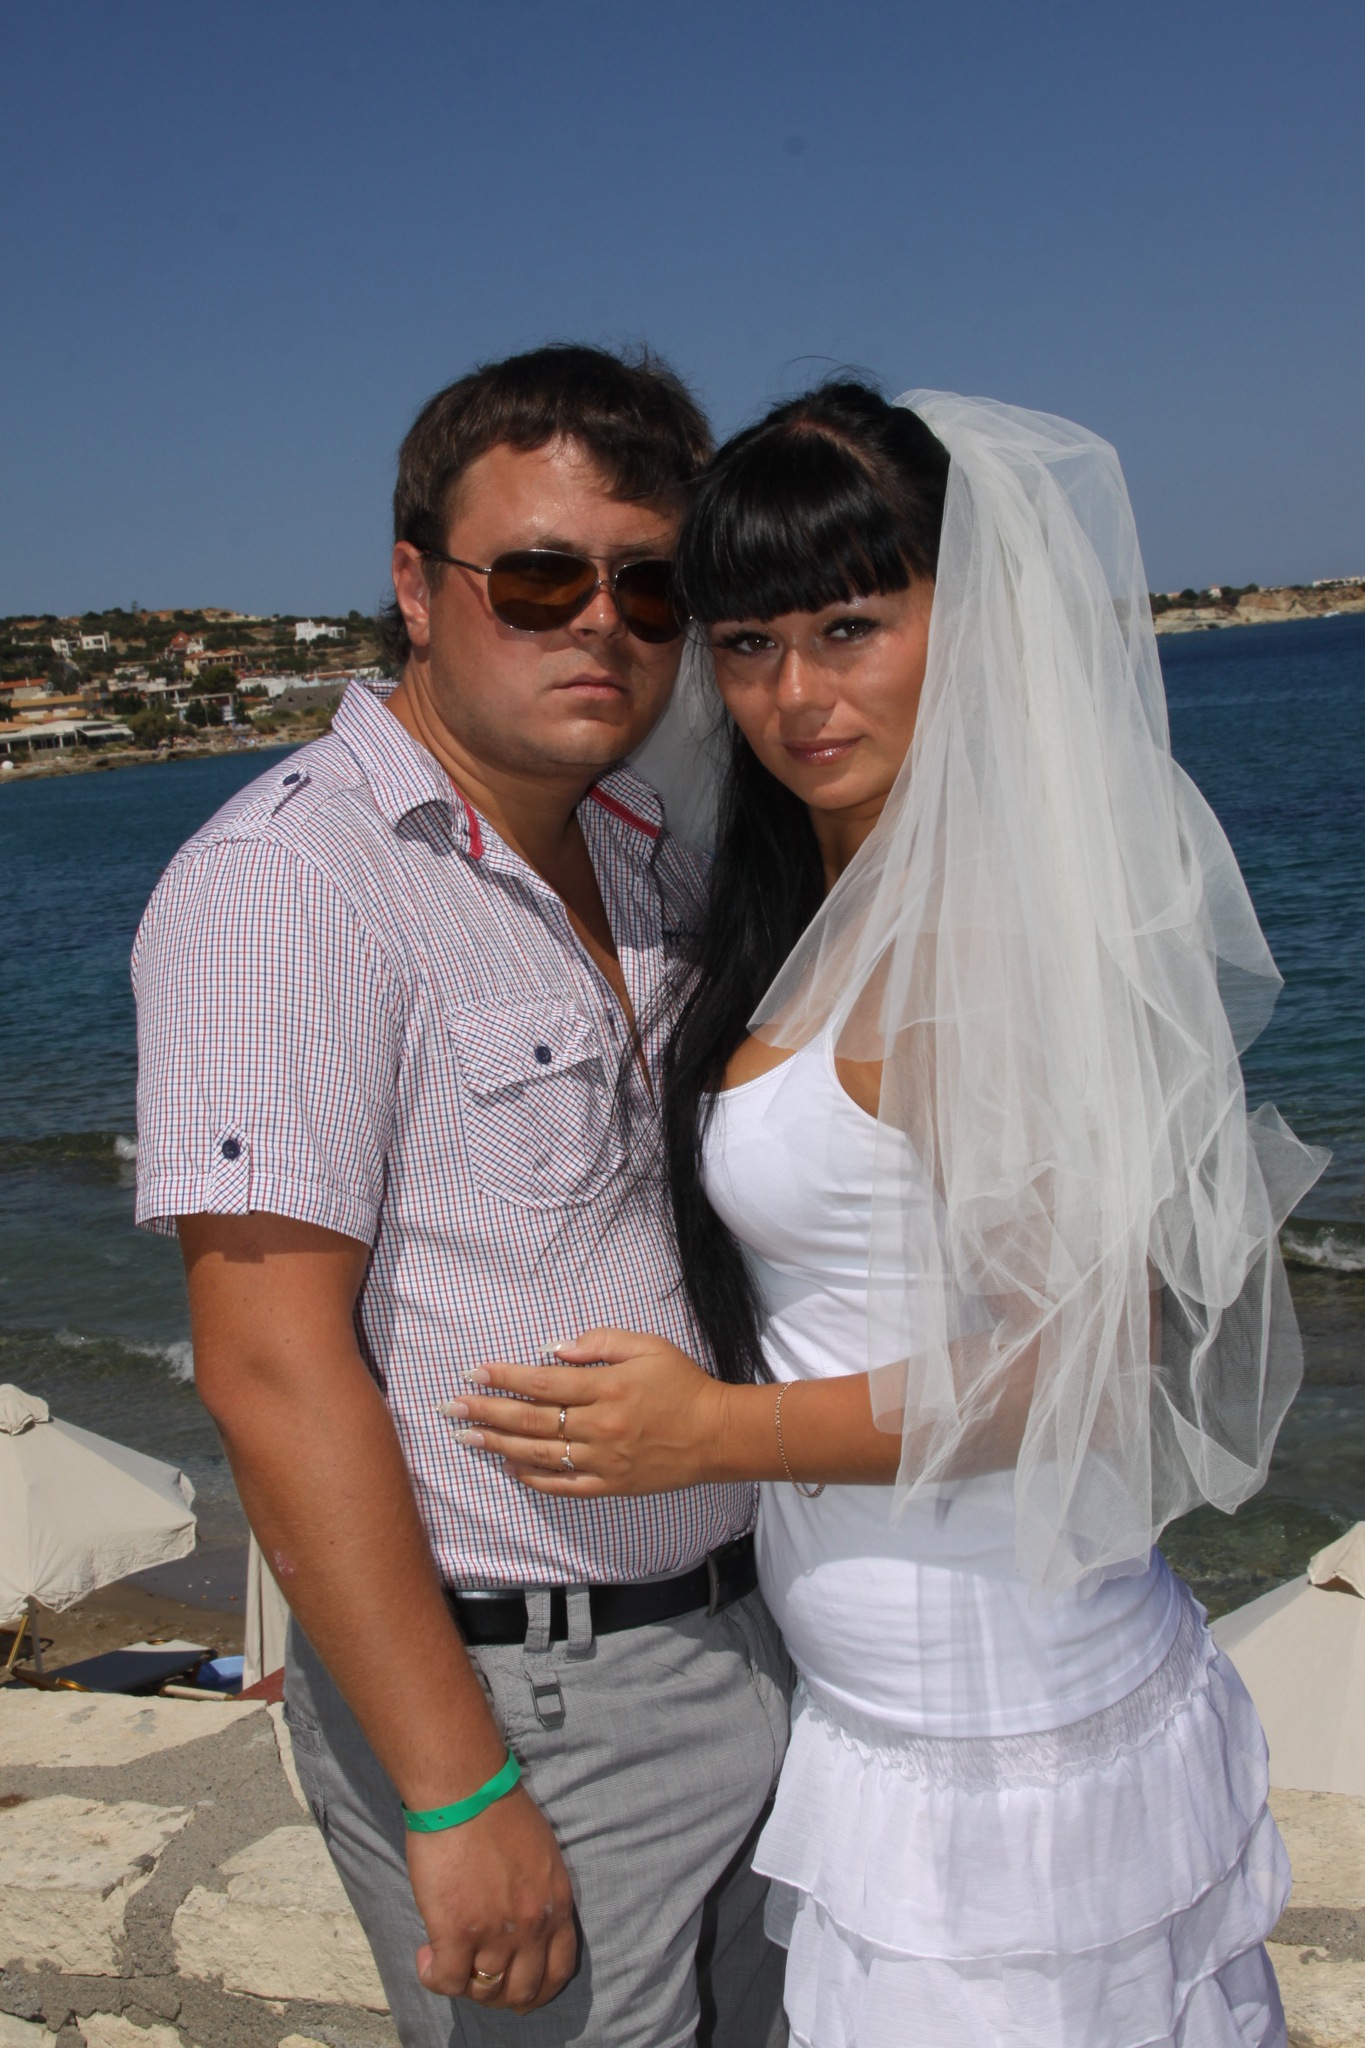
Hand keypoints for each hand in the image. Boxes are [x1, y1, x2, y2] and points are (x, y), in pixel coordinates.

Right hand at [408, 1785, 576, 2011]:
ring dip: (465, 1985)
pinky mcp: (455, 1933)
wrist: (465, 1789)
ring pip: (483, 1991)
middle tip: (478, 1983)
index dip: (539, 1991)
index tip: (521, 1994)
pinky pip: (447, 1982)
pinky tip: (425, 1956)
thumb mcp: (541, 1854)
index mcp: (556, 1904)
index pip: (558, 1971)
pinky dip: (434, 1977)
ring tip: (447, 1960)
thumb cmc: (498, 1809)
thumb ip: (538, 1895)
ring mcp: (495, 1933)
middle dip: (500, 1997)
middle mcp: (531, 1926)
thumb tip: (522, 1924)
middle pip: (522, 1992)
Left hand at [442, 1328, 727, 1495]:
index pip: (542, 1382)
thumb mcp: (647, 1347)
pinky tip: (510, 1469)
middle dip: (485, 1412)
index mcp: (607, 1388)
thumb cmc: (683, 1384)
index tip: (472, 1372)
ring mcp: (604, 1460)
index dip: (503, 1377)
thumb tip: (553, 1349)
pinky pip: (564, 1486)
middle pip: (531, 1420)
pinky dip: (534, 1479)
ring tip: (466, 1439)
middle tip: (450, 1408)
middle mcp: (600, 1426)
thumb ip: (599, 1343)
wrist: (717, 1435)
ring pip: (540, 1455)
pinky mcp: (612, 1485)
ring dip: (498, 1446)